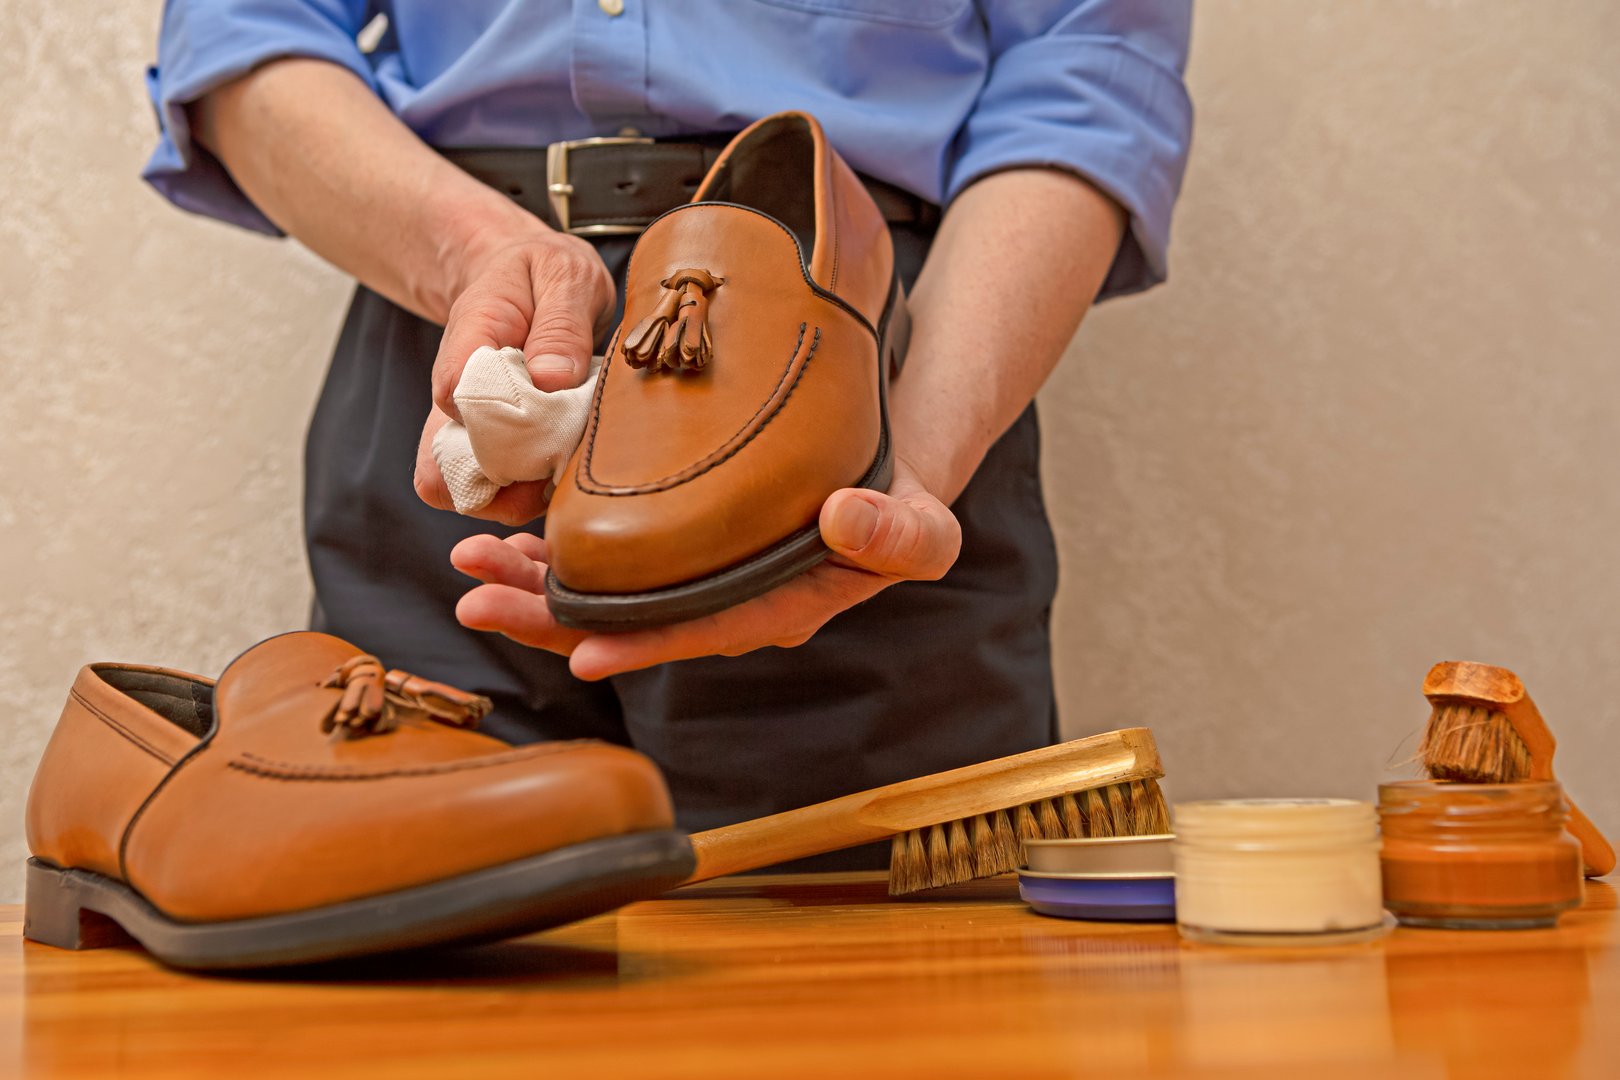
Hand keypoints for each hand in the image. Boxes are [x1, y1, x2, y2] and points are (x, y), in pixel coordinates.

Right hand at [413, 224, 614, 525]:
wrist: (533, 276)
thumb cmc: (548, 274)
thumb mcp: (566, 277)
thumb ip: (561, 324)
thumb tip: (551, 378)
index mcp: (471, 337)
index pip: (453, 391)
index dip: (494, 417)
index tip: (545, 415)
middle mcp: (459, 391)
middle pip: (445, 461)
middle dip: (499, 481)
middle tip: (556, 464)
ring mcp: (471, 424)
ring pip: (466, 488)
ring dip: (514, 496)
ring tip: (563, 473)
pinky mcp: (494, 445)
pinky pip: (496, 490)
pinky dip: (527, 495)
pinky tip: (563, 474)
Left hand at [449, 456, 962, 678]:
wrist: (879, 474)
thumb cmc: (898, 504)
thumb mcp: (922, 525)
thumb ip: (899, 534)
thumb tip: (844, 520)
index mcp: (777, 610)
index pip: (702, 636)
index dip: (644, 646)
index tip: (581, 651)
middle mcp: (724, 606)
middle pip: (629, 624)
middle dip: (548, 618)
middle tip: (478, 604)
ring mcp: (693, 579)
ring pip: (603, 593)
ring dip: (532, 583)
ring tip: (470, 565)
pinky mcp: (674, 543)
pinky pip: (607, 556)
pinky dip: (555, 547)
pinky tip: (507, 535)